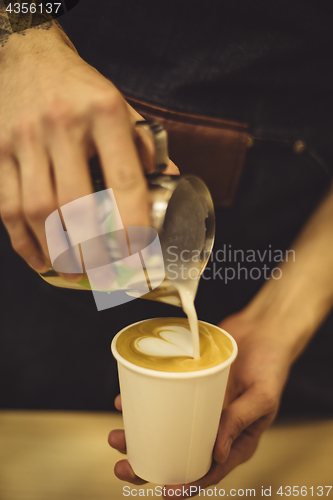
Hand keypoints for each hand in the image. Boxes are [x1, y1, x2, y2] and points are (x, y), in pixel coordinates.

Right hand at [0, 27, 176, 275]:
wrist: (30, 56)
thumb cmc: (83, 89)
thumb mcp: (122, 108)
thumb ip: (145, 148)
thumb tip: (170, 186)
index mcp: (104, 113)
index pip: (124, 179)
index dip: (133, 223)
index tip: (139, 252)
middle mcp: (63, 125)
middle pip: (76, 204)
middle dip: (92, 249)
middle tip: (105, 272)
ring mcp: (26, 139)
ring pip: (38, 210)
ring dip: (57, 251)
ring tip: (74, 273)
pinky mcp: (0, 151)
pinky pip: (8, 206)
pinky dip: (23, 242)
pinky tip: (41, 260)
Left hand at [108, 313, 292, 497]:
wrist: (263, 331)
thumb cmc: (270, 366)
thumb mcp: (262, 396)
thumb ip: (240, 421)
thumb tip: (217, 454)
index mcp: (235, 439)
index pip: (209, 470)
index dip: (187, 485)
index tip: (165, 492)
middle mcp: (213, 427)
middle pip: (178, 454)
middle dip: (149, 465)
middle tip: (124, 466)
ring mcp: (198, 407)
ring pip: (164, 428)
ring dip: (138, 436)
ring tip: (116, 435)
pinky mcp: (187, 385)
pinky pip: (162, 397)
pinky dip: (143, 401)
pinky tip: (124, 401)